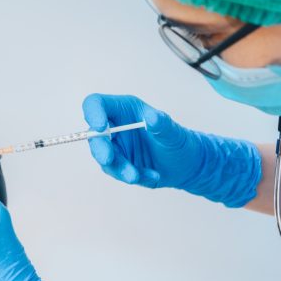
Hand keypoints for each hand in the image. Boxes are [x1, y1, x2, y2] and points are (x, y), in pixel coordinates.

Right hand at [82, 94, 261, 206]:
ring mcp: (114, 146)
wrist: (187, 167)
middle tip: (109, 159)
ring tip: (138, 175)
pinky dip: (133, 176)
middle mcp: (114, 126)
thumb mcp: (174, 134)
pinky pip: (116, 171)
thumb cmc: (180, 143)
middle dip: (101, 148)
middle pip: (94, 134)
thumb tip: (153, 118)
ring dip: (119, 168)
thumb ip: (163, 125)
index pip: (96, 104)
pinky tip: (153, 175)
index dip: (93, 113)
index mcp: (123, 109)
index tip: (100, 127)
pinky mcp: (117, 164)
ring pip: (103, 157)